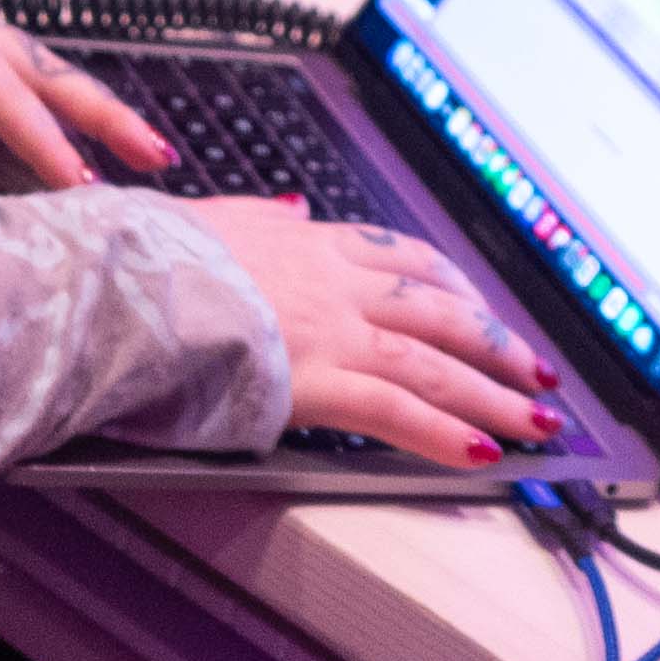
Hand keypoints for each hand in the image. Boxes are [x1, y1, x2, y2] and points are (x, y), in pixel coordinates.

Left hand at [0, 0, 167, 217]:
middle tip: (157, 157)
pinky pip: (43, 74)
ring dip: (106, 110)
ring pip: (57, 72)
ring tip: (156, 153)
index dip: (39, 136)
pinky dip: (81, 102)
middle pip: (51, 73)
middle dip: (107, 115)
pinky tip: (108, 133)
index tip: (78, 182)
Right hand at [183, 200, 564, 468]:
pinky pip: (398, 412)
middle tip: (539, 374)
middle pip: (441, 312)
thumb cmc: (146, 254)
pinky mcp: (316, 382)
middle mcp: (334, 284)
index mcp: (307, 242)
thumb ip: (257, 216)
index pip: (403, 259)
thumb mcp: (208, 214)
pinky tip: (484, 454)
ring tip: (537, 424)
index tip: (481, 305)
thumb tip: (290, 206)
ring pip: (437, 363)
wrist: (120, 281)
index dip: (454, 287)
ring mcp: (332, 332)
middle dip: (498, 346)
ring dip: (495, 396)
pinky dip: (446, 434)